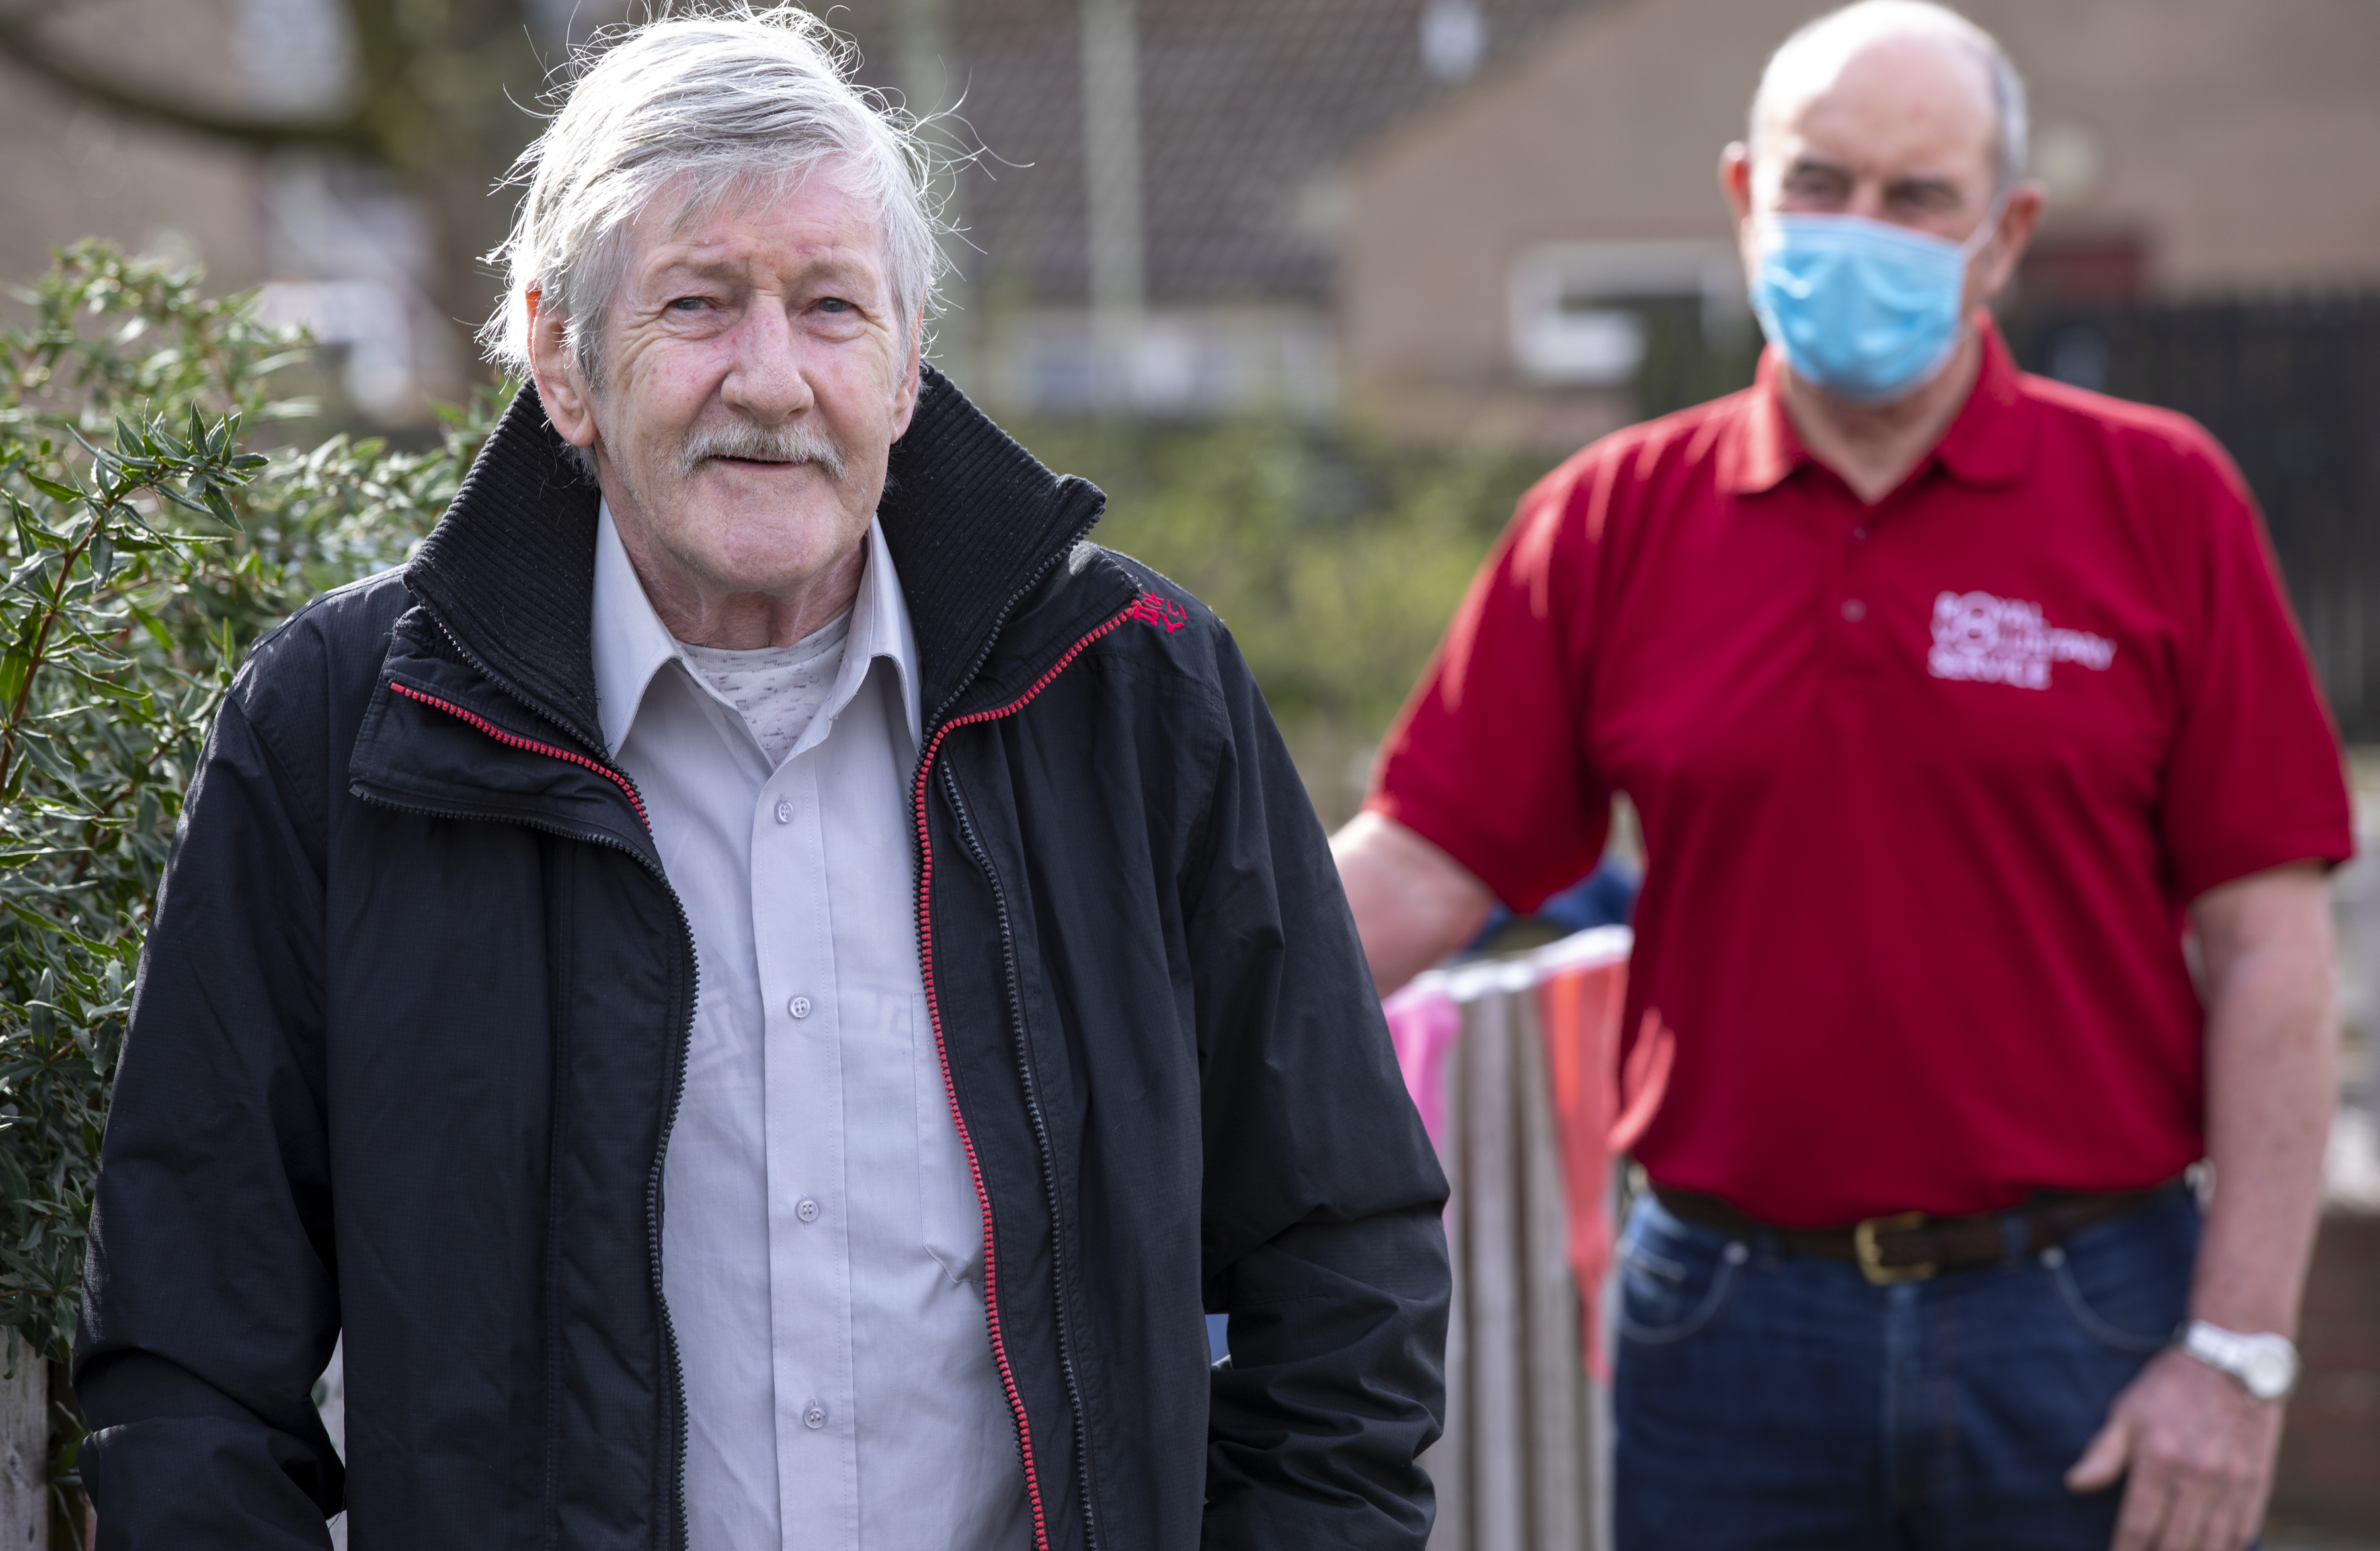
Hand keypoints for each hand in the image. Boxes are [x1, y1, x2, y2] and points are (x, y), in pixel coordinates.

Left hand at [2066, 1345, 2284, 1550]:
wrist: (2233, 1359)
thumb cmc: (2171, 1386)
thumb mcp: (2128, 1411)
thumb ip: (2104, 1452)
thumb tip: (2075, 1484)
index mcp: (2159, 1458)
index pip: (2137, 1524)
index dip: (2124, 1550)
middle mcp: (2197, 1476)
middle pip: (2176, 1543)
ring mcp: (2232, 1482)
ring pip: (2213, 1545)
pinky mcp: (2258, 1482)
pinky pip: (2244, 1531)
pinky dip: (2229, 1548)